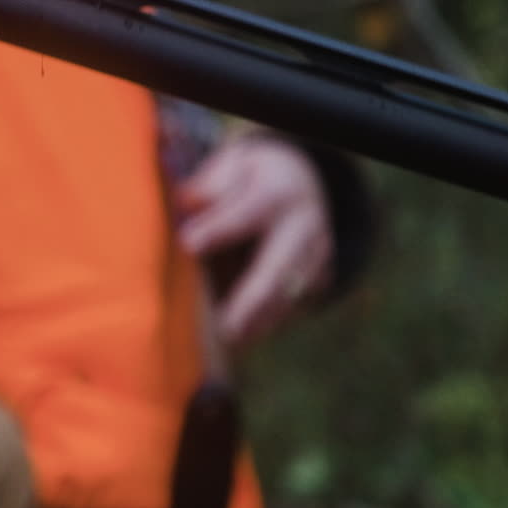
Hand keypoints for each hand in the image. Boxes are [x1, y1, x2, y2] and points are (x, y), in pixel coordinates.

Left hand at [177, 138, 332, 346]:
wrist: (303, 184)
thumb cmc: (252, 179)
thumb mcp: (232, 166)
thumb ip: (209, 186)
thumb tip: (187, 206)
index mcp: (279, 192)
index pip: (246, 214)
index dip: (218, 229)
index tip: (188, 244)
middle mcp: (305, 226)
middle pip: (278, 267)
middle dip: (251, 300)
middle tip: (226, 329)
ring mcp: (317, 256)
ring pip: (289, 295)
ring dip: (260, 322)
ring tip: (229, 341)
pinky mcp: (320, 279)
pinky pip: (295, 305)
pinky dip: (271, 323)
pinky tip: (246, 338)